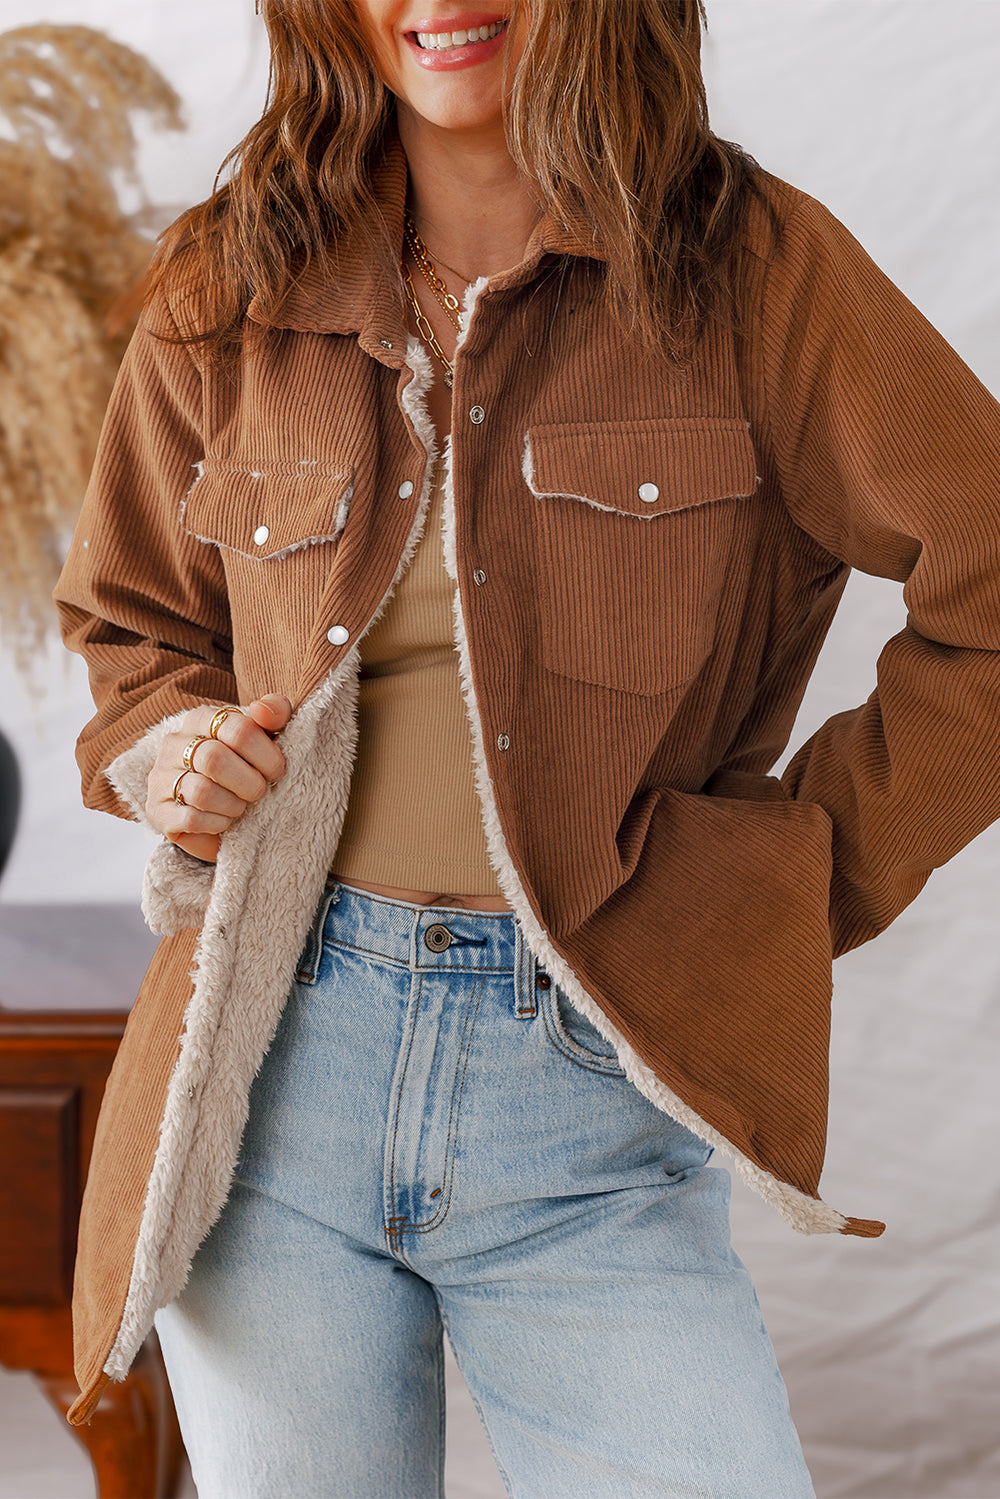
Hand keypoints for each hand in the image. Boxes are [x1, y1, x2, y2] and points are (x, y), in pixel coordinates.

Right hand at [146, 695, 291, 862]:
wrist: (224, 812)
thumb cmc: (248, 767)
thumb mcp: (269, 736)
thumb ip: (276, 713)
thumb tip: (262, 708)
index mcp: (200, 719)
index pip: (238, 729)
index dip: (267, 755)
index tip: (277, 772)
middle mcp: (174, 744)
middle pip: (215, 759)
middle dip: (250, 783)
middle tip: (260, 793)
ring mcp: (160, 778)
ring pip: (202, 792)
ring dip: (233, 805)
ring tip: (240, 806)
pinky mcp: (158, 812)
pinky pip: (192, 819)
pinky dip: (217, 823)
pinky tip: (224, 820)